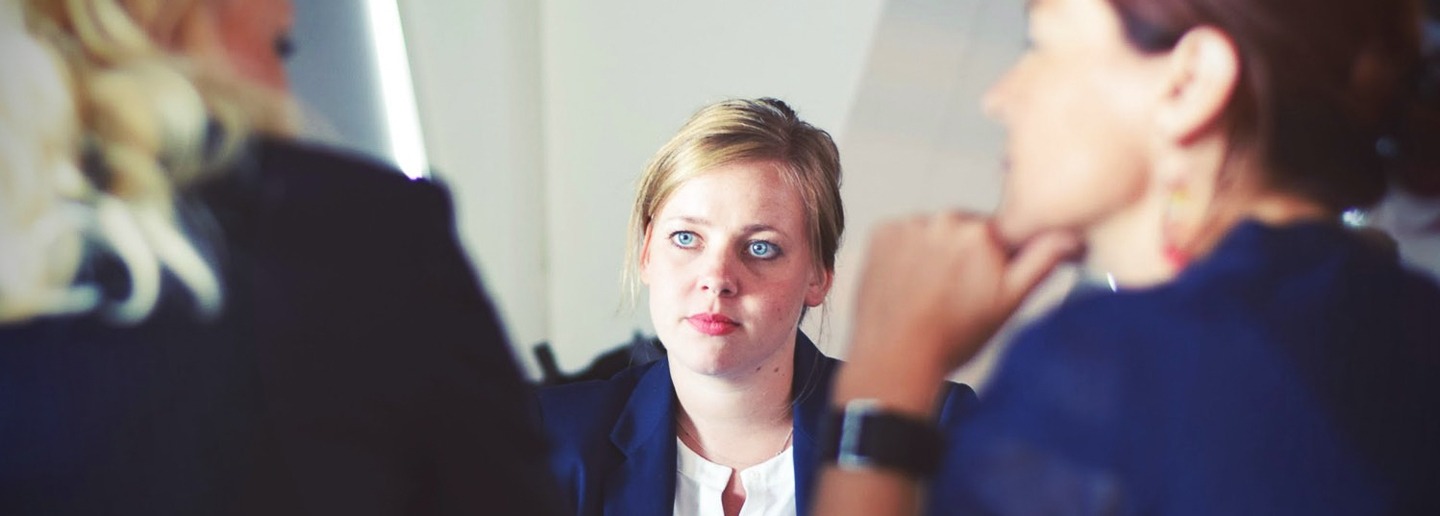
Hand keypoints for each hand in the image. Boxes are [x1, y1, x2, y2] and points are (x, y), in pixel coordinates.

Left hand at [847, 212, 1077, 378]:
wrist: (896, 357)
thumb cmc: (952, 337)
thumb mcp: (1009, 302)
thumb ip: (1042, 261)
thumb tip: (1071, 236)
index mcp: (982, 232)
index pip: (998, 234)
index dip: (994, 260)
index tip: (983, 282)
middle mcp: (945, 220)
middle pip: (964, 230)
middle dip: (963, 254)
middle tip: (954, 294)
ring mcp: (909, 225)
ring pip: (932, 232)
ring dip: (933, 252)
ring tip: (928, 292)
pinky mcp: (881, 233)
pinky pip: (902, 235)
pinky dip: (905, 253)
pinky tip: (907, 283)